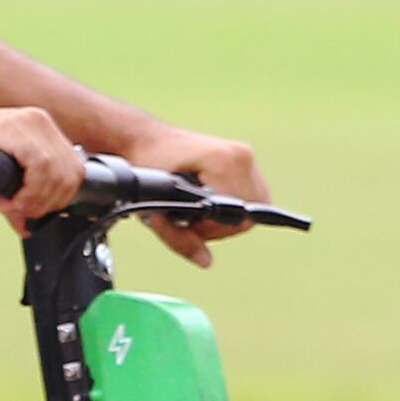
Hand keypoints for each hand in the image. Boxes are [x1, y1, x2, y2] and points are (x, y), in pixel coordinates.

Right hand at [0, 106, 78, 230]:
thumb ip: (14, 199)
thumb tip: (29, 224)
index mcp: (37, 129)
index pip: (73, 169)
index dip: (58, 199)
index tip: (33, 213)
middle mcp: (37, 120)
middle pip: (73, 172)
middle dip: (51, 202)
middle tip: (22, 213)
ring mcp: (25, 121)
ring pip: (61, 171)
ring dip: (40, 199)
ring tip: (13, 207)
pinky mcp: (10, 128)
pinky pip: (42, 165)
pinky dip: (31, 191)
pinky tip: (11, 199)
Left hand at [116, 126, 268, 267]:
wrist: (145, 139)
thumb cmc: (146, 167)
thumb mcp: (154, 206)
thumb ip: (178, 237)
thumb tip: (206, 262)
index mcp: (223, 161)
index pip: (235, 218)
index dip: (211, 231)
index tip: (187, 224)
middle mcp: (242, 156)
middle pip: (248, 216)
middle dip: (219, 227)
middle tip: (190, 220)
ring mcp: (246, 156)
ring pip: (254, 208)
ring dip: (227, 218)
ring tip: (197, 209)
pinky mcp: (246, 159)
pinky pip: (252, 196)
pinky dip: (233, 206)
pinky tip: (209, 199)